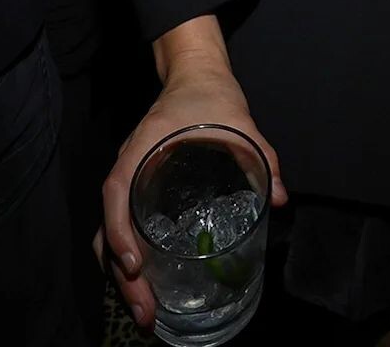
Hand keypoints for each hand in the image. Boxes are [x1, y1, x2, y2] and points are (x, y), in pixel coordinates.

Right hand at [96, 63, 285, 332]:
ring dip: (122, 278)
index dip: (120, 231)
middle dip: (123, 277)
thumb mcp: (239, 121)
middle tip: (147, 315)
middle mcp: (127, 168)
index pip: (116, 192)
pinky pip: (122, 229)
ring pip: (110, 236)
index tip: (135, 265)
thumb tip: (281, 197)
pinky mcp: (138, 188)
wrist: (195, 74)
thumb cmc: (211, 95)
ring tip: (147, 315)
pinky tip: (149, 285)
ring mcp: (129, 180)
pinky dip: (128, 261)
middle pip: (108, 228)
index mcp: (142, 148)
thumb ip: (260, 155)